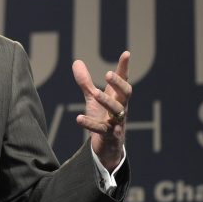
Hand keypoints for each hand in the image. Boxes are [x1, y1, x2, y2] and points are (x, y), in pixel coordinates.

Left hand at [72, 51, 130, 171]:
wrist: (108, 148)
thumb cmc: (103, 119)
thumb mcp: (93, 99)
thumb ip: (86, 82)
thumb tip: (76, 61)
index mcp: (117, 98)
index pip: (123, 80)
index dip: (124, 68)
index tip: (126, 53)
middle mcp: (121, 108)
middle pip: (125, 94)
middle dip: (118, 84)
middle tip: (107, 74)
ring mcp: (117, 122)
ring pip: (117, 111)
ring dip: (106, 101)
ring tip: (94, 93)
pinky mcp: (110, 136)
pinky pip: (101, 129)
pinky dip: (90, 124)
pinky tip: (78, 119)